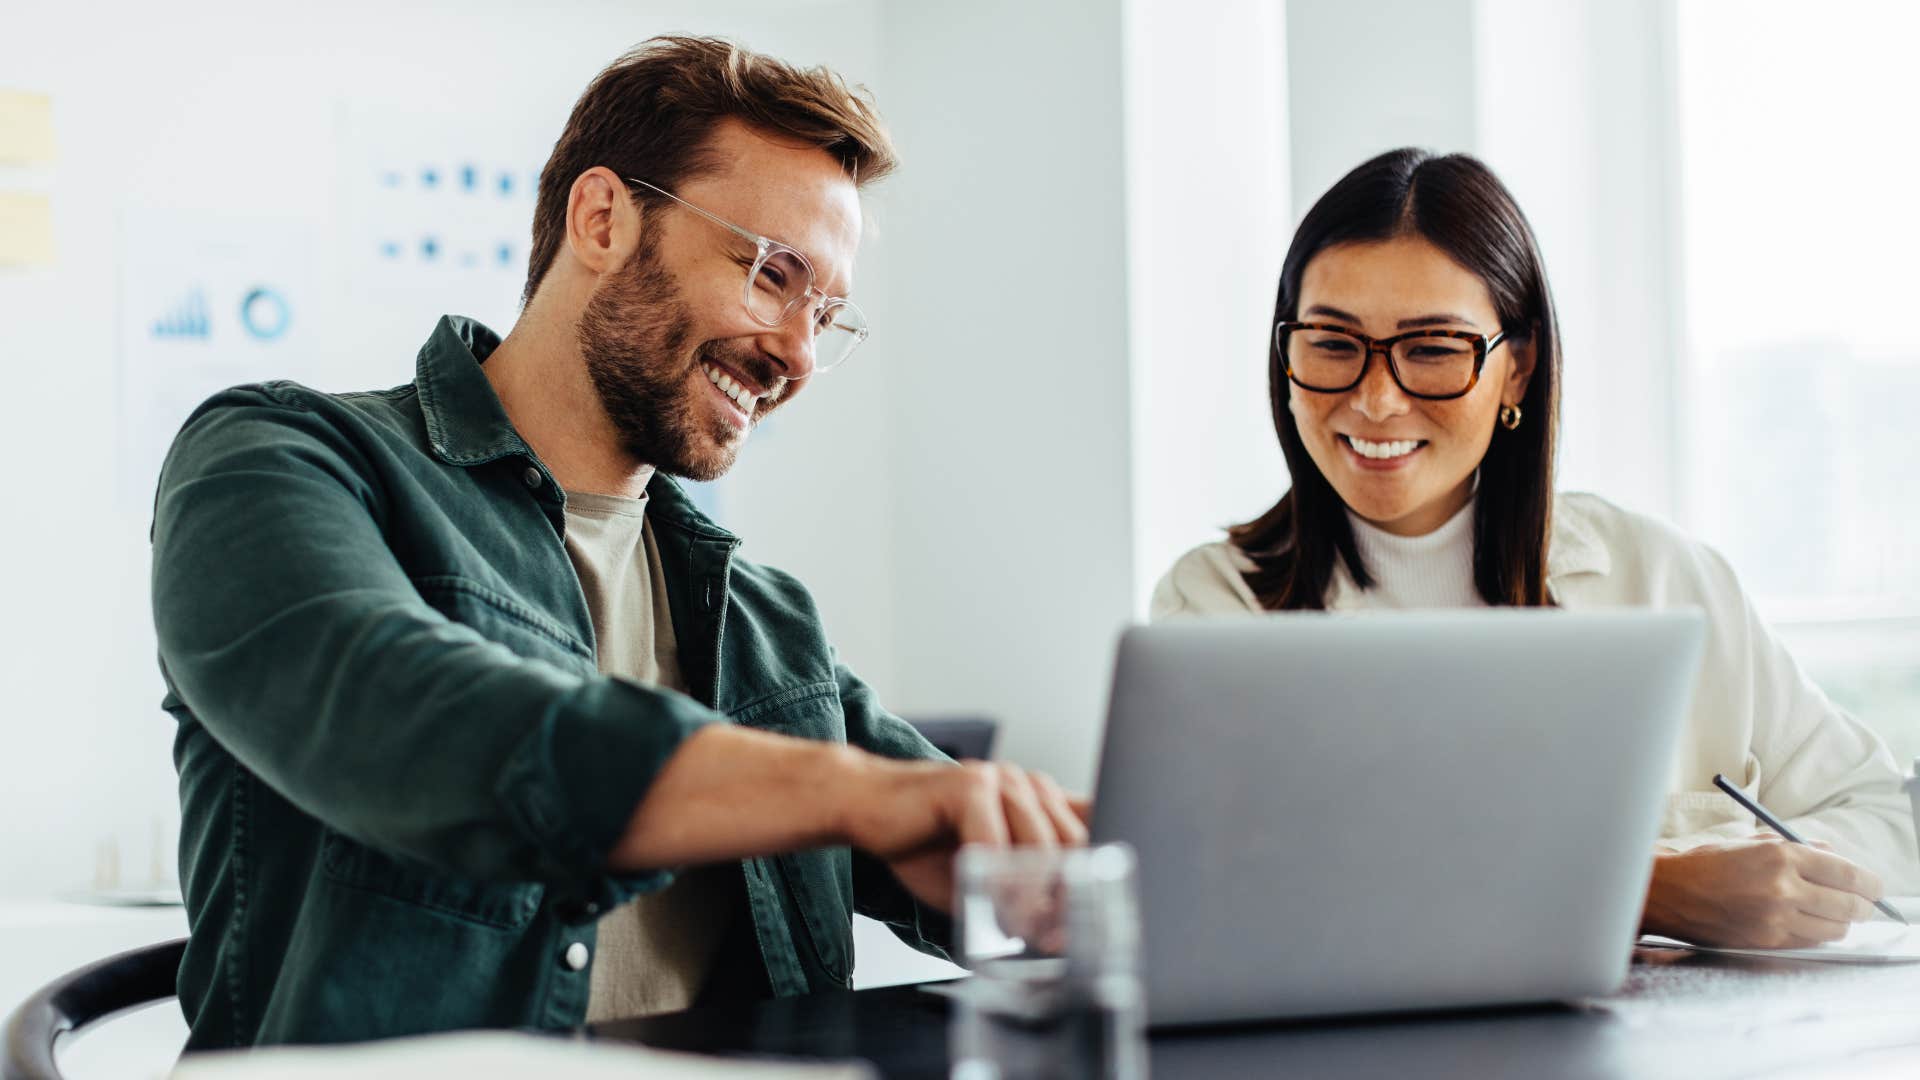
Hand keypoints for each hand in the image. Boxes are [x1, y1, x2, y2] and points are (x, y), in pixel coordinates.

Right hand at [840, 758, 1090, 913]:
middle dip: (1067, 896)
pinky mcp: (969, 784)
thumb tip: (1059, 935)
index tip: (1089, 919)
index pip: (1092, 830)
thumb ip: (1022, 893)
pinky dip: (995, 883)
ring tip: (1022, 930)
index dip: (1096, 876)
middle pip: (1074, 844)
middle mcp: (1028, 784)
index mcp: (1040, 800)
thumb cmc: (923, 842)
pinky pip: (995, 843)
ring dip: (1033, 897)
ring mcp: (1001, 779)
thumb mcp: (985, 874)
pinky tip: (987, 905)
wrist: (865, 807)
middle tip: (1054, 938)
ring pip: (1040, 846)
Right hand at [1641, 837, 1885, 948]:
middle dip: (1862, 906)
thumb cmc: (1707, 864)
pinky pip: (1810, 942)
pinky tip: (1806, 922)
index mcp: (1780, 855)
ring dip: (1840, 922)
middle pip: (1849, 905)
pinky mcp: (1766, 940)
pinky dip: (1816, 933)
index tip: (1874, 886)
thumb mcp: (1751, 842)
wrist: (1668, 892)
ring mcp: (1775, 918)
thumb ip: (1796, 847)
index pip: (1847, 872)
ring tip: (1831, 914)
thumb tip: (1833, 857)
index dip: (1869, 883)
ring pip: (1835, 929)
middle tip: (1862, 904)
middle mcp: (1782, 887)